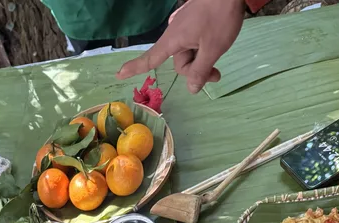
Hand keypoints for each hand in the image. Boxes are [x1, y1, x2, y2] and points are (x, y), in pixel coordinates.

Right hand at [117, 0, 244, 93]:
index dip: (135, 68)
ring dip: (203, 59)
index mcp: (173, 40)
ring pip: (189, 54)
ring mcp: (184, 27)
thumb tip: (191, 90)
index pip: (150, 58)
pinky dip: (203, 48)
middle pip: (180, 63)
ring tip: (219, 51)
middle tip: (216, 72)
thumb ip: (201, 71)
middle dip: (196, 69)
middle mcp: (175, 35)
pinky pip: (193, 42)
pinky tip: (215, 40)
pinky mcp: (192, 23)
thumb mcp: (213, 48)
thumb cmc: (220, 16)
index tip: (119, 74)